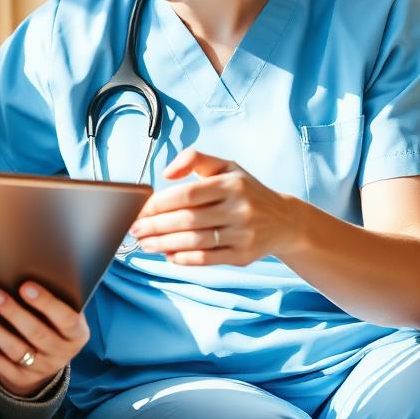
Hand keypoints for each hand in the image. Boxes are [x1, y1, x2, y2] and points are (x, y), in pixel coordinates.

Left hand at [0, 282, 88, 396]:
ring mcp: (42, 368)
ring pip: (16, 349)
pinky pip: (2, 366)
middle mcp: (62, 353)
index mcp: (77, 334)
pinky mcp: (23, 379)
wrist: (49, 359)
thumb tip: (32, 266)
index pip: (66, 318)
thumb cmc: (54, 322)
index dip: (46, 303)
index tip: (25, 286)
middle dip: (13, 313)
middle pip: (37, 333)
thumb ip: (56, 297)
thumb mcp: (63, 313)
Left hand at [129, 149, 297, 266]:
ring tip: (145, 244)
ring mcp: (243, 233)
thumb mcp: (226, 167)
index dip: (159, 204)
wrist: (284, 221)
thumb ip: (194, 159)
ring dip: (164, 244)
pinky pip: (207, 259)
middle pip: (188, 219)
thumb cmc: (246, 191)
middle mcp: (239, 208)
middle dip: (156, 226)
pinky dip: (184, 259)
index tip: (140, 211)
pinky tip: (168, 255)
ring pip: (195, 241)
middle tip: (135, 230)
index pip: (187, 193)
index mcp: (231, 183)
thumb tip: (166, 173)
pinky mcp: (244, 255)